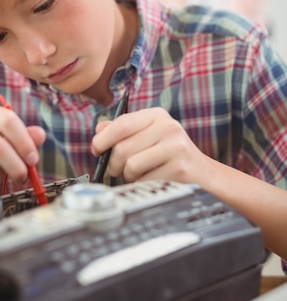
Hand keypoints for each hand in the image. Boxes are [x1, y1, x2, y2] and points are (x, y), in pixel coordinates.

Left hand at [92, 107, 209, 184]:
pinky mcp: (179, 168)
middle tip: (119, 170)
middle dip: (114, 164)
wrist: (203, 175)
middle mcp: (168, 127)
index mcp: (156, 116)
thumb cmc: (170, 155)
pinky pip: (145, 180)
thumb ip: (123, 131)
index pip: (121, 124)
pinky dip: (143, 185)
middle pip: (122, 148)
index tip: (96, 149)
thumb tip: (99, 128)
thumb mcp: (148, 136)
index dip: (102, 139)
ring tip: (139, 174)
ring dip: (129, 176)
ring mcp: (176, 147)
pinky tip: (153, 180)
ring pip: (131, 165)